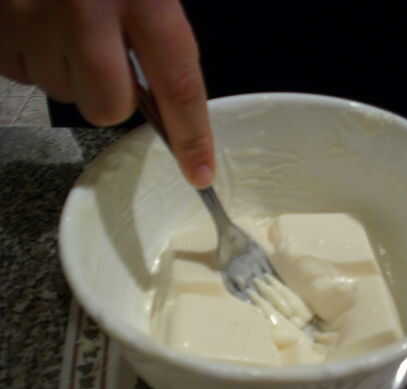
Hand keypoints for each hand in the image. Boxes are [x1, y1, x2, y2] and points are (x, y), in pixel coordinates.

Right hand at [0, 0, 213, 186]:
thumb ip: (161, 25)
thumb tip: (171, 93)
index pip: (178, 85)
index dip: (191, 136)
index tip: (200, 174)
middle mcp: (86, 12)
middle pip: (109, 107)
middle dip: (113, 95)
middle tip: (108, 59)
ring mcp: (31, 20)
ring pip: (65, 92)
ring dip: (72, 71)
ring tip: (66, 23)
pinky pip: (23, 73)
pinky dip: (35, 57)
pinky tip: (37, 22)